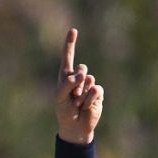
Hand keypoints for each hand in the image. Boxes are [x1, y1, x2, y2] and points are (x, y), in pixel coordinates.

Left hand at [54, 28, 103, 144]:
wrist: (75, 127)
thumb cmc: (64, 111)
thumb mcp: (60, 96)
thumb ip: (68, 83)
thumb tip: (83, 75)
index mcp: (66, 76)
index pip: (68, 57)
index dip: (70, 43)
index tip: (73, 30)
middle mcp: (79, 78)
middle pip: (82, 68)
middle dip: (77, 81)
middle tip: (72, 96)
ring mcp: (89, 85)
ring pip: (89, 80)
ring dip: (81, 94)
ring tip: (78, 104)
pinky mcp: (98, 94)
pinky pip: (96, 90)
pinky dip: (89, 99)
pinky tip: (85, 107)